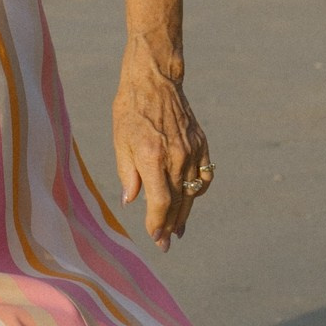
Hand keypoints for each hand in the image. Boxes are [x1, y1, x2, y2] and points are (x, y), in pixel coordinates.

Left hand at [113, 45, 210, 248]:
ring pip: (192, 192)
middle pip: (178, 201)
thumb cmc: (130, 111)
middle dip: (171, 225)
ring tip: (178, 230)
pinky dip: (199, 190)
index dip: (158, 223)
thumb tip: (132, 201)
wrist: (154, 82)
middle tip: (166, 243)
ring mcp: (192, 151)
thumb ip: (128, 174)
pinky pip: (205, 175)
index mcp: (153, 157)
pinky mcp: (201, 144)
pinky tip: (191, 199)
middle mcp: (176, 157)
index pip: (160, 202)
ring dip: (185, 213)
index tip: (155, 237)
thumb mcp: (120, 142)